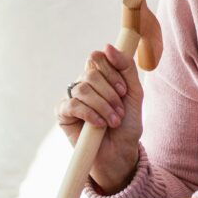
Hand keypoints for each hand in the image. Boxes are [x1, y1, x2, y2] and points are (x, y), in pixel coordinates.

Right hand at [56, 44, 143, 191]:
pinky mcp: (63, 115)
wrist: (121, 151)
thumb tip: (107, 46)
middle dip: (110, 93)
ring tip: (114, 121)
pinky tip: (99, 125)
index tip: (124, 90)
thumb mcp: (134, 93)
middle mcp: (84, 84)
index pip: (98, 58)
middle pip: (91, 73)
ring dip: (103, 106)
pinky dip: (90, 114)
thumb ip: (125, 67)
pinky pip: (72, 105)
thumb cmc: (128, 123)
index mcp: (101, 76)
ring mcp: (72, 98)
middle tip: (120, 111)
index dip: (111, 71)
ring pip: (83, 89)